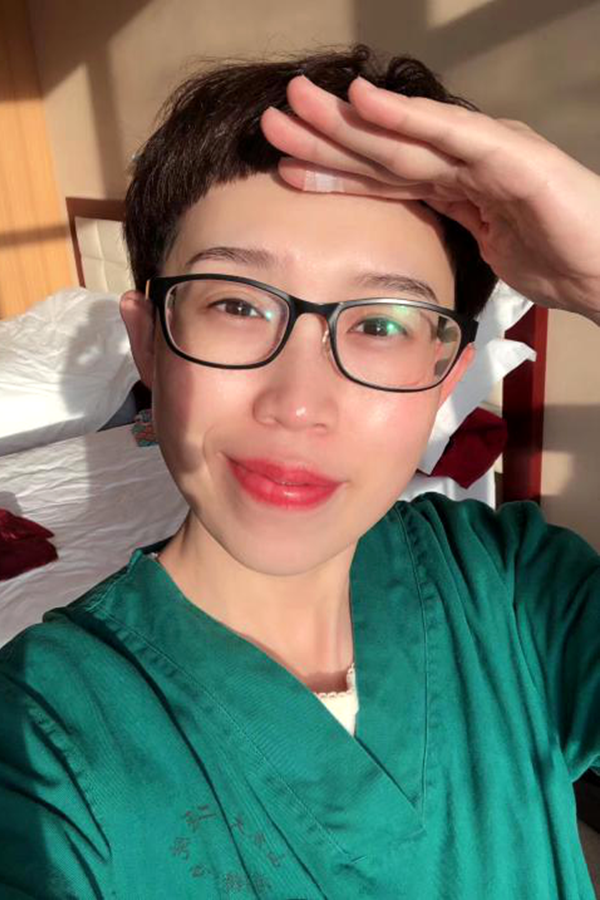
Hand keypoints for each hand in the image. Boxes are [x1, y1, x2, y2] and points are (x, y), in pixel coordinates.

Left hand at [260, 75, 599, 323]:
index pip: (384, 177)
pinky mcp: (510, 155)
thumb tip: (413, 251)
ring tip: (297, 104)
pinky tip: (362, 101)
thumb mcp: (485, 254)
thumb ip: (450, 238)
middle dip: (327, 136)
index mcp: (455, 188)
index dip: (335, 170)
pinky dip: (405, 116)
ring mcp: (486, 153)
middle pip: (383, 149)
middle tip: (272, 122)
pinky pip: (448, 134)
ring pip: (405, 137)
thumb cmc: (557, 262)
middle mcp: (464, 163)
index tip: (286, 168)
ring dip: (348, 121)